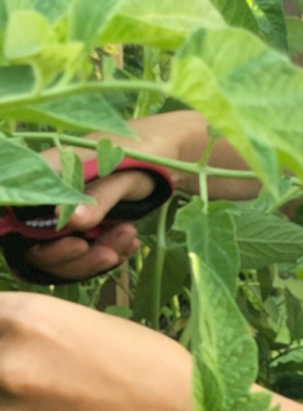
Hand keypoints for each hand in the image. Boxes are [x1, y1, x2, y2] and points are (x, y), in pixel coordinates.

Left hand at [0, 292, 195, 410]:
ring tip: (46, 393)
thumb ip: (34, 331)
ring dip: (6, 393)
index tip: (10, 334)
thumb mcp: (86, 325)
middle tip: (41, 368)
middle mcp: (6, 362)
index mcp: (28, 318)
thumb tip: (7, 340)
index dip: (0, 323)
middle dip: (5, 358)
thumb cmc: (146, 358)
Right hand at [21, 148, 164, 283]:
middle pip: (39, 244)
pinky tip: (130, 245)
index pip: (24, 218)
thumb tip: (68, 219)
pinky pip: (84, 251)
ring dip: (94, 258)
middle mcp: (50, 197)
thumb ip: (99, 197)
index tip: (79, 245)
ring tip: (129, 238)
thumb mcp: (126, 175)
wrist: (170, 152)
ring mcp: (65, 212)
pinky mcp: (83, 225)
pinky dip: (105, 255)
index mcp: (49, 173)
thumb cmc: (148, 153)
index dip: (44, 242)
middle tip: (109, 254)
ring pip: (63, 253)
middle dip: (75, 258)